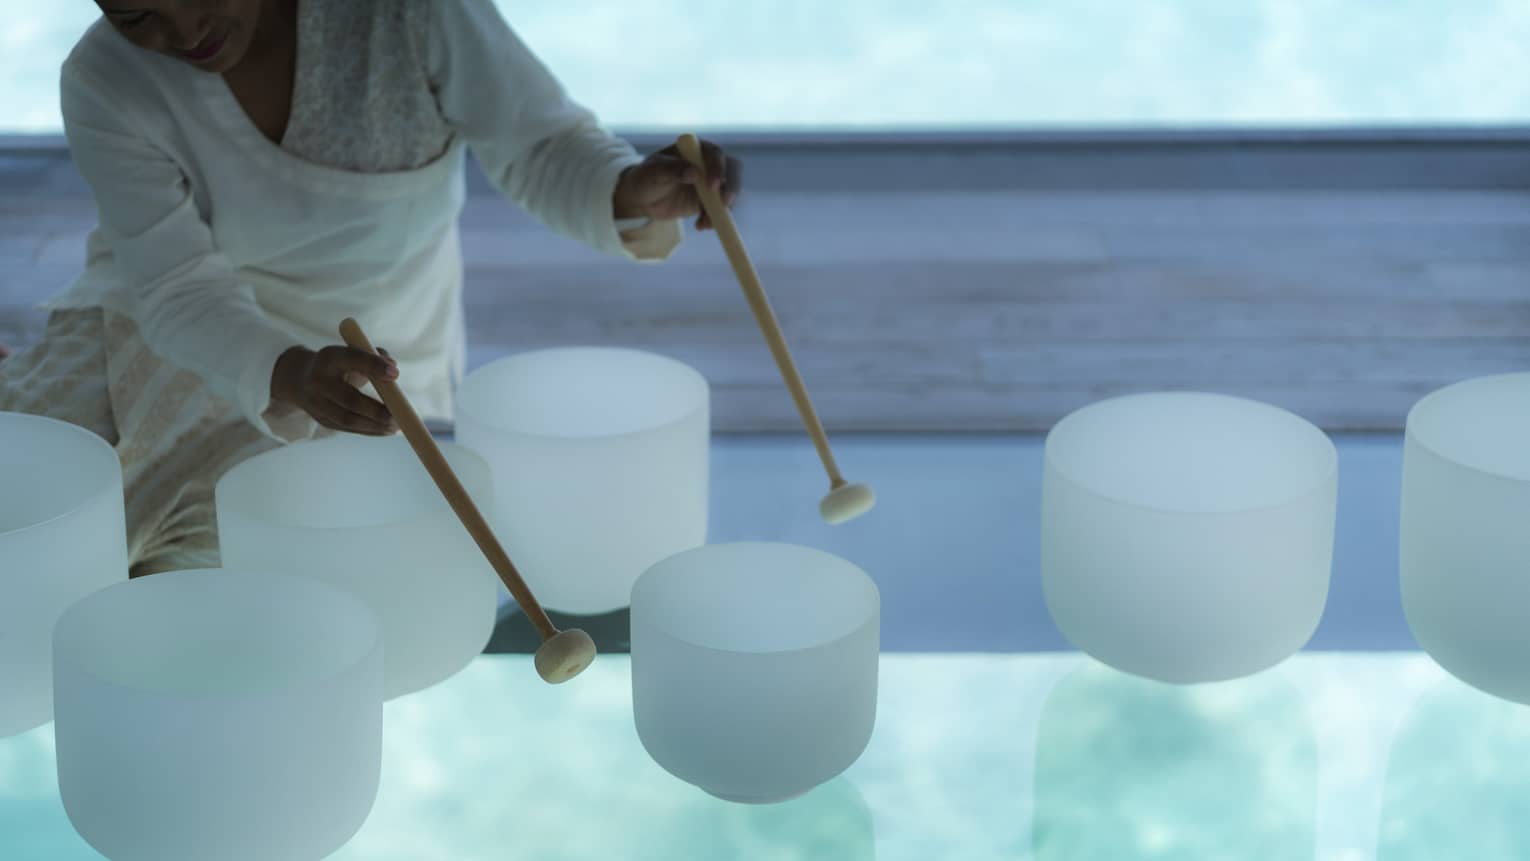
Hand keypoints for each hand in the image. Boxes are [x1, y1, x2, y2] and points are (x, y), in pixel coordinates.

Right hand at [270, 344, 398, 435]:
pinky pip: (348, 428)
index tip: (395, 374)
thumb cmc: (337, 364)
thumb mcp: (350, 353)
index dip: (373, 366)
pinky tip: (387, 430)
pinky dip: (370, 431)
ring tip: (397, 426)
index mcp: (328, 358)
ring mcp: (317, 404)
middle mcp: (318, 381)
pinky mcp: (321, 419)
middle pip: (349, 399)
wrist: (299, 378)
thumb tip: (393, 369)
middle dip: (377, 410)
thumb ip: (373, 356)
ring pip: (348, 419)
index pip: (351, 359)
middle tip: (399, 415)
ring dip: (375, 425)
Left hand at [612, 138, 741, 230]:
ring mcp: (710, 183)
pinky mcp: (709, 202)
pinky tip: (700, 226)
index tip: (712, 186)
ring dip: (722, 209)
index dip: (718, 168)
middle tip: (725, 204)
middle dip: (731, 187)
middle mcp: (708, 163)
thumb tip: (694, 172)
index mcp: (696, 150)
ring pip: (728, 193)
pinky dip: (714, 219)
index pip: (715, 154)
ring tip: (705, 223)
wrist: (642, 198)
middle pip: (732, 171)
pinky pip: (720, 210)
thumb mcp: (654, 172)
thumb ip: (672, 169)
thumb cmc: (646, 177)